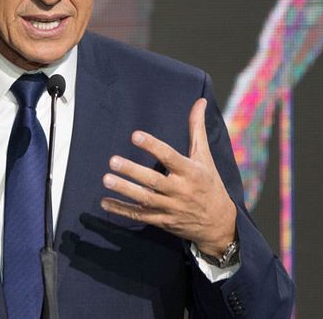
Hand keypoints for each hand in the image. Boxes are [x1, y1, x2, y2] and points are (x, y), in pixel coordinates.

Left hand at [101, 98, 235, 254]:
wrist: (218, 223)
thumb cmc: (209, 183)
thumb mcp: (205, 156)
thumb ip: (197, 128)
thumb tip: (200, 100)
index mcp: (191, 172)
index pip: (170, 157)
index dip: (153, 146)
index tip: (135, 135)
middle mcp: (181, 190)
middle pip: (154, 181)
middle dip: (133, 171)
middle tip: (113, 161)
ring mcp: (171, 207)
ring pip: (145, 199)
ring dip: (124, 190)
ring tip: (106, 179)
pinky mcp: (163, 221)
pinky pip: (140, 216)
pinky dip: (122, 210)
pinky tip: (104, 202)